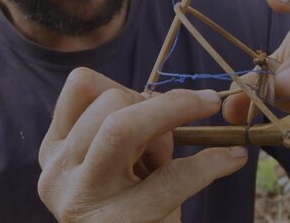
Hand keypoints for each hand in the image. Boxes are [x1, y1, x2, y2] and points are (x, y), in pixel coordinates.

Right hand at [38, 68, 247, 221]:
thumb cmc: (135, 206)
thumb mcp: (123, 162)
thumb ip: (137, 127)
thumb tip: (176, 99)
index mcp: (55, 150)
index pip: (81, 85)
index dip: (123, 82)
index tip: (149, 102)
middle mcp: (58, 172)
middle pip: (108, 102)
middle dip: (158, 103)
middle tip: (185, 123)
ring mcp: (83, 198)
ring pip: (123, 127)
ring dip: (175, 117)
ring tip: (198, 142)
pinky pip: (170, 178)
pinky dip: (210, 162)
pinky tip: (233, 158)